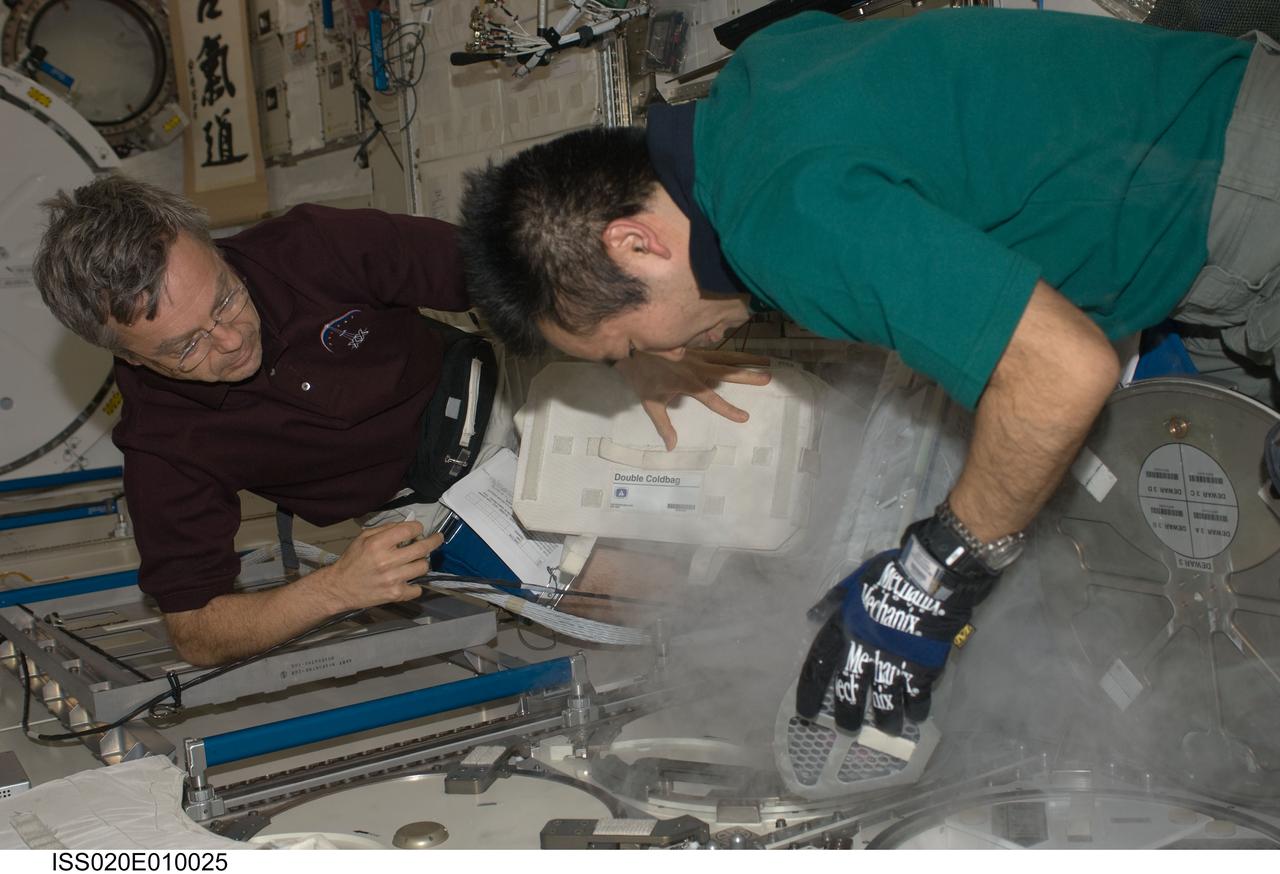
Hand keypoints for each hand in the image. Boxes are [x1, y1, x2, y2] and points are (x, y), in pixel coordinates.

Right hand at [317, 520, 442, 610]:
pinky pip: (418, 588)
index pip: (409, 530)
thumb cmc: (352, 560)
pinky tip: (408, 580)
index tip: (419, 529)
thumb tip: (407, 525)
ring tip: (415, 561)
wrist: (340, 587)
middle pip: (423, 548)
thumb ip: (386, 529)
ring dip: (422, 562)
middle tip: (437, 538)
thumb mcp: (363, 537)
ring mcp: (393, 579)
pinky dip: (415, 584)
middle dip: (434, 540)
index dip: (418, 527)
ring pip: (423, 567)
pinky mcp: (395, 594)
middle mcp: (387, 561)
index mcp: (378, 544)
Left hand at [613, 349, 770, 449]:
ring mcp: (698, 356)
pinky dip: (734, 351)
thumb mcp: (650, 403)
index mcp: (689, 384)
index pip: (713, 399)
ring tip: (767, 362)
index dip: (729, 409)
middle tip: (768, 378)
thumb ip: (663, 425)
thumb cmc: (641, 377)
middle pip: (728, 373)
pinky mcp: (696, 349)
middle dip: (748, 376)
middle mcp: (698, 369)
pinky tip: (746, 353)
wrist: (632, 347)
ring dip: (748, 360)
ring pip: (728, 358)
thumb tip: (672, 447)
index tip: (745, 417)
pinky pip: (719, 350)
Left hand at [795, 520, 997, 735]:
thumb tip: (811, 616)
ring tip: (887, 729)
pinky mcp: (921, 669)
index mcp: (845, 628)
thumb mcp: (854, 581)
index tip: (805, 712)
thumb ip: (833, 600)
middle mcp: (864, 651)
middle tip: (847, 728)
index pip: (819, 664)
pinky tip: (916, 715)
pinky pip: (916, 698)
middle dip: (847, 714)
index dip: (810, 690)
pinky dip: (916, 710)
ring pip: (883, 702)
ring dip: (884, 719)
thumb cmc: (891, 574)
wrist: (930, 579)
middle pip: (850, 691)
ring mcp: (893, 663)